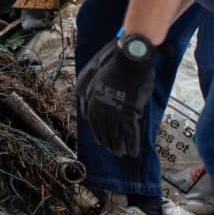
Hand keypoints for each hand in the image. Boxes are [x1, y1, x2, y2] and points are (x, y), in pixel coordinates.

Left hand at [76, 39, 155, 157]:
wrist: (128, 61)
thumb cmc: (113, 65)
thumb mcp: (95, 76)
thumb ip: (88, 88)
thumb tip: (80, 95)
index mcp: (92, 101)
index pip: (93, 123)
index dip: (98, 134)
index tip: (101, 142)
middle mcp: (101, 110)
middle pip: (104, 131)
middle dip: (108, 142)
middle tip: (113, 151)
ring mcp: (115, 113)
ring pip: (116, 135)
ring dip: (119, 146)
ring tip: (121, 154)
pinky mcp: (129, 114)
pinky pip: (131, 134)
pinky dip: (132, 144)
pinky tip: (133, 152)